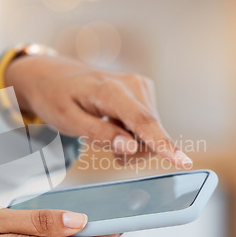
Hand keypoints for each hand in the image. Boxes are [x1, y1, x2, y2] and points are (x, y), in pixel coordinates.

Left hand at [6, 55, 191, 166]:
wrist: (52, 75)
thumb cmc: (56, 97)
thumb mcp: (68, 121)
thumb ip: (100, 135)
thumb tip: (131, 148)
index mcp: (111, 90)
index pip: (143, 122)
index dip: (163, 145)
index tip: (183, 161)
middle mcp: (133, 84)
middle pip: (150, 133)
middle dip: (132, 151)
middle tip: (103, 147)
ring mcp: (141, 85)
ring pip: (152, 131)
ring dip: (131, 142)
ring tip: (104, 131)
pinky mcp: (143, 90)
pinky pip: (148, 124)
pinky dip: (132, 132)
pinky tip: (112, 123)